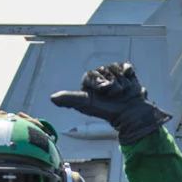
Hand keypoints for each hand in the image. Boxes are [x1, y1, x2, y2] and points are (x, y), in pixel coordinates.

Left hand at [51, 62, 170, 144]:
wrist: (129, 115)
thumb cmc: (107, 111)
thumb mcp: (86, 104)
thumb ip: (69, 99)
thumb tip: (52, 98)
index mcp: (89, 81)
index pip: (93, 74)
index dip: (100, 84)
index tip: (103, 93)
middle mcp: (100, 76)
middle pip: (105, 70)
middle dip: (111, 84)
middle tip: (114, 95)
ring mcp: (113, 73)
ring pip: (116, 69)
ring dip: (121, 82)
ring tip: (121, 92)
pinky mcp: (125, 72)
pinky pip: (126, 66)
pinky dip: (128, 73)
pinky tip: (128, 80)